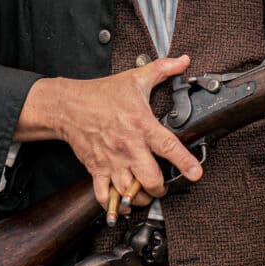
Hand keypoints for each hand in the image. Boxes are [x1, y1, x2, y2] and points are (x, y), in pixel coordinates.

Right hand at [17, 55, 203, 211]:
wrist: (68, 106)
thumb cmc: (102, 94)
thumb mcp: (135, 78)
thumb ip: (162, 69)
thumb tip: (183, 60)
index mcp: (142, 125)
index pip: (168, 146)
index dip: (185, 161)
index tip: (196, 173)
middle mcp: (129, 147)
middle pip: (151, 179)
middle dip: (161, 188)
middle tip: (165, 186)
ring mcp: (112, 161)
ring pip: (130, 192)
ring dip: (140, 197)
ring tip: (146, 193)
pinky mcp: (96, 169)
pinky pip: (104, 196)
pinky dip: (114, 205)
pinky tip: (122, 202)